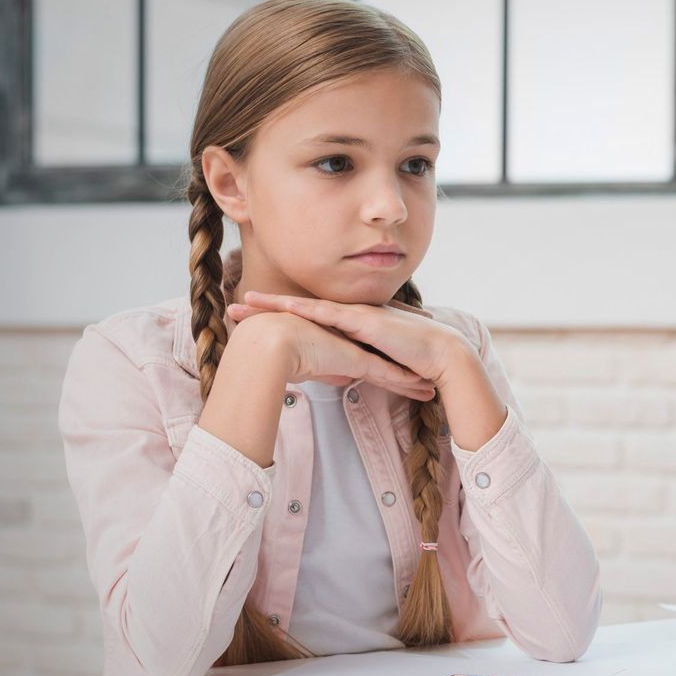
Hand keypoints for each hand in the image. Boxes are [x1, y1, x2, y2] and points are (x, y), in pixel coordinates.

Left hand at [233, 292, 508, 449]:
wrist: (442, 356)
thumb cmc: (413, 361)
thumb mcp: (374, 364)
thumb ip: (354, 364)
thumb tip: (335, 373)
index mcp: (348, 324)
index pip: (307, 319)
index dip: (278, 317)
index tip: (250, 319)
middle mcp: (348, 314)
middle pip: (298, 309)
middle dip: (265, 307)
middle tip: (233, 308)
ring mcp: (355, 315)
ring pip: (307, 307)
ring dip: (275, 305)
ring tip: (244, 303)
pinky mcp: (364, 321)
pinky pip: (329, 315)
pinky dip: (306, 312)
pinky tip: (285, 308)